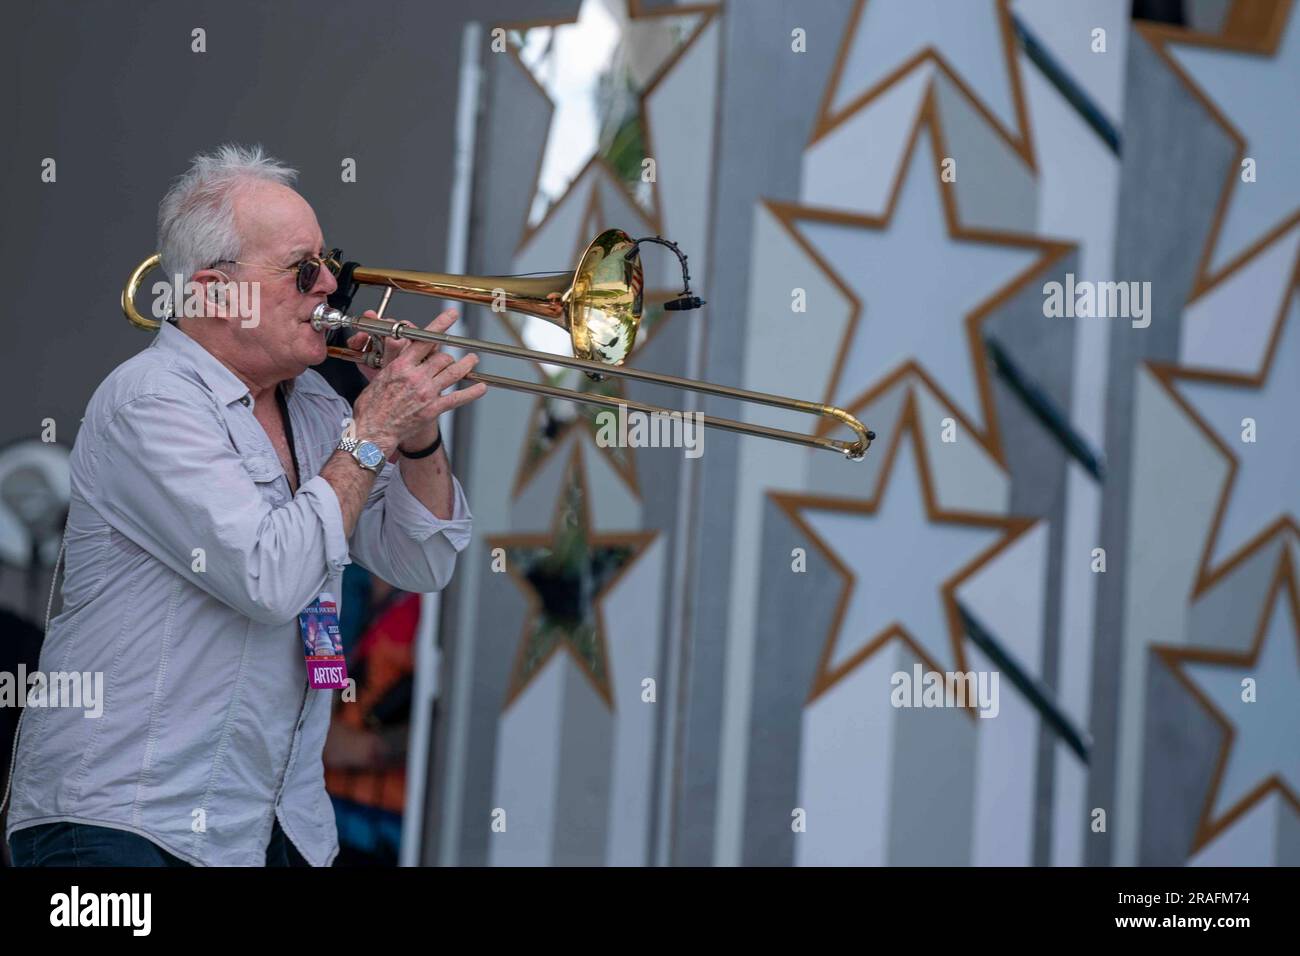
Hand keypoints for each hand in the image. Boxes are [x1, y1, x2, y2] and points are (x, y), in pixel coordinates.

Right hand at [349, 308, 486, 455]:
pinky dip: (472, 392)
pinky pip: (457, 398)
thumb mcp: (378, 376)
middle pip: (442, 357)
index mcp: (400, 366)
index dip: (440, 325)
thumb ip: (392, 360)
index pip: (424, 340)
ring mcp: (426, 393)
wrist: (373, 431)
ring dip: (466, 365)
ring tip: (473, 360)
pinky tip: (481, 388)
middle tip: (457, 355)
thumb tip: (396, 344)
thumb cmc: (371, 407)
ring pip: (453, 372)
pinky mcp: (432, 409)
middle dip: (450, 356)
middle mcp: (415, 377)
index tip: (451, 316)